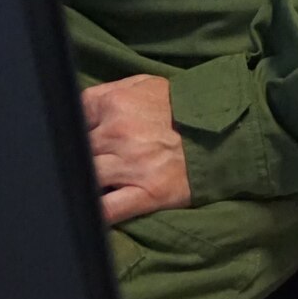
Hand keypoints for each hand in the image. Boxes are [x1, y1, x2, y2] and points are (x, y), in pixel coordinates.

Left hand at [83, 74, 191, 224]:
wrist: (224, 133)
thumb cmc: (179, 108)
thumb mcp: (144, 85)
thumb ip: (108, 92)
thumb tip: (74, 108)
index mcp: (115, 103)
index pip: (73, 118)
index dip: (74, 129)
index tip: (76, 138)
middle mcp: (118, 133)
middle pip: (75, 150)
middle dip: (78, 156)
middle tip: (85, 161)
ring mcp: (130, 165)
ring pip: (86, 178)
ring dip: (85, 182)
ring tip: (87, 185)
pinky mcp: (145, 194)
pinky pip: (106, 210)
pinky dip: (94, 213)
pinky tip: (87, 212)